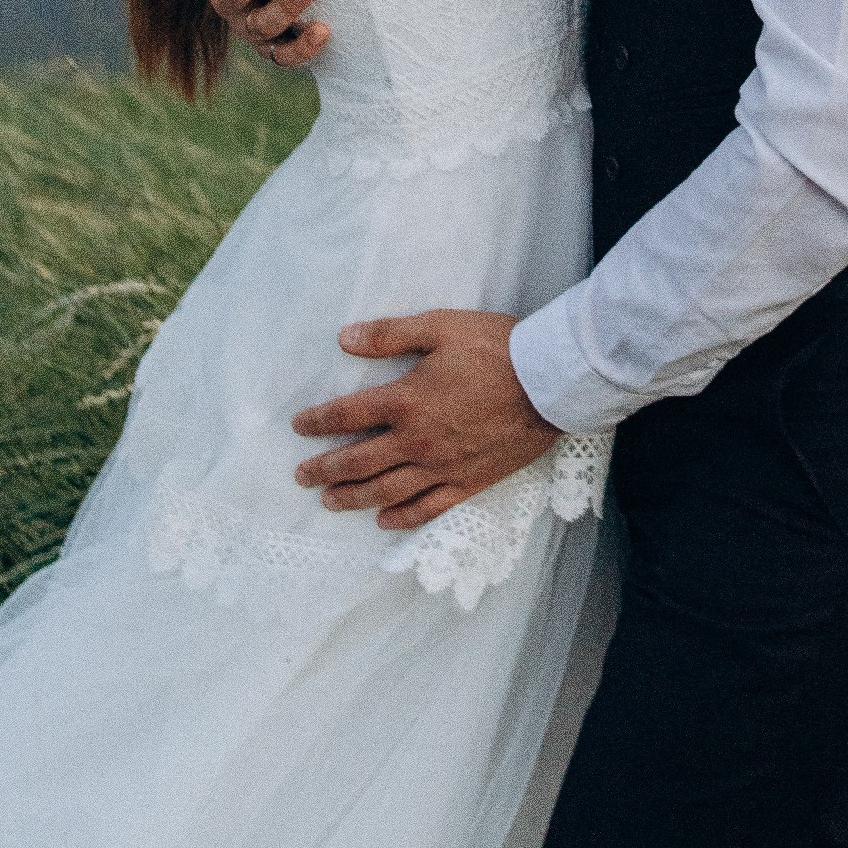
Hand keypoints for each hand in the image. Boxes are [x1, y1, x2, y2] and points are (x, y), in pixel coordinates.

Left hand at [292, 311, 558, 527]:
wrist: (549, 382)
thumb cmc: (497, 347)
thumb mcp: (441, 326)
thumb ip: (391, 334)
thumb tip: (345, 338)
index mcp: (407, 400)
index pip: (348, 415)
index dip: (318, 421)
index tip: (299, 426)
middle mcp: (417, 440)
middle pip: (358, 461)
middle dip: (325, 469)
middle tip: (301, 476)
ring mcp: (442, 467)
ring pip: (386, 490)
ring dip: (353, 498)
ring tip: (330, 502)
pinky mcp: (468, 482)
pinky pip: (428, 508)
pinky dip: (403, 517)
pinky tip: (385, 520)